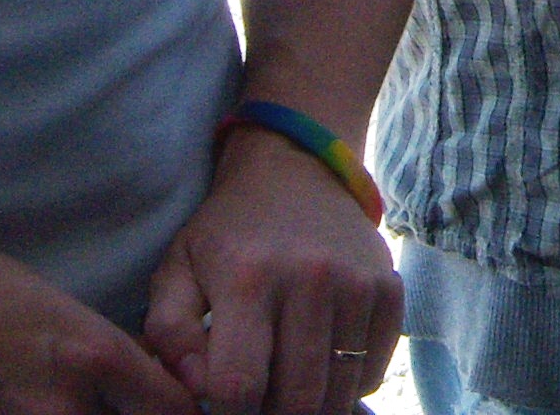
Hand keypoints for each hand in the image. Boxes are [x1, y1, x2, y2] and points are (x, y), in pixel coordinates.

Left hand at [143, 129, 400, 414]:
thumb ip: (169, 333)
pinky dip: (349, 385)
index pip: (239, 385)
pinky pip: (374, 370)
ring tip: (288, 390)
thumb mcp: (178, 267)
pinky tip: (323, 366)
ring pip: (339, 391)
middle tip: (260, 404)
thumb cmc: (228, 231)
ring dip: (312, 407)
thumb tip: (194, 390)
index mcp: (247, 278)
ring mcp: (356, 284)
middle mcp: (309, 279)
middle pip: (297, 399)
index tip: (223, 407)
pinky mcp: (390, 287)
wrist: (297, 168)